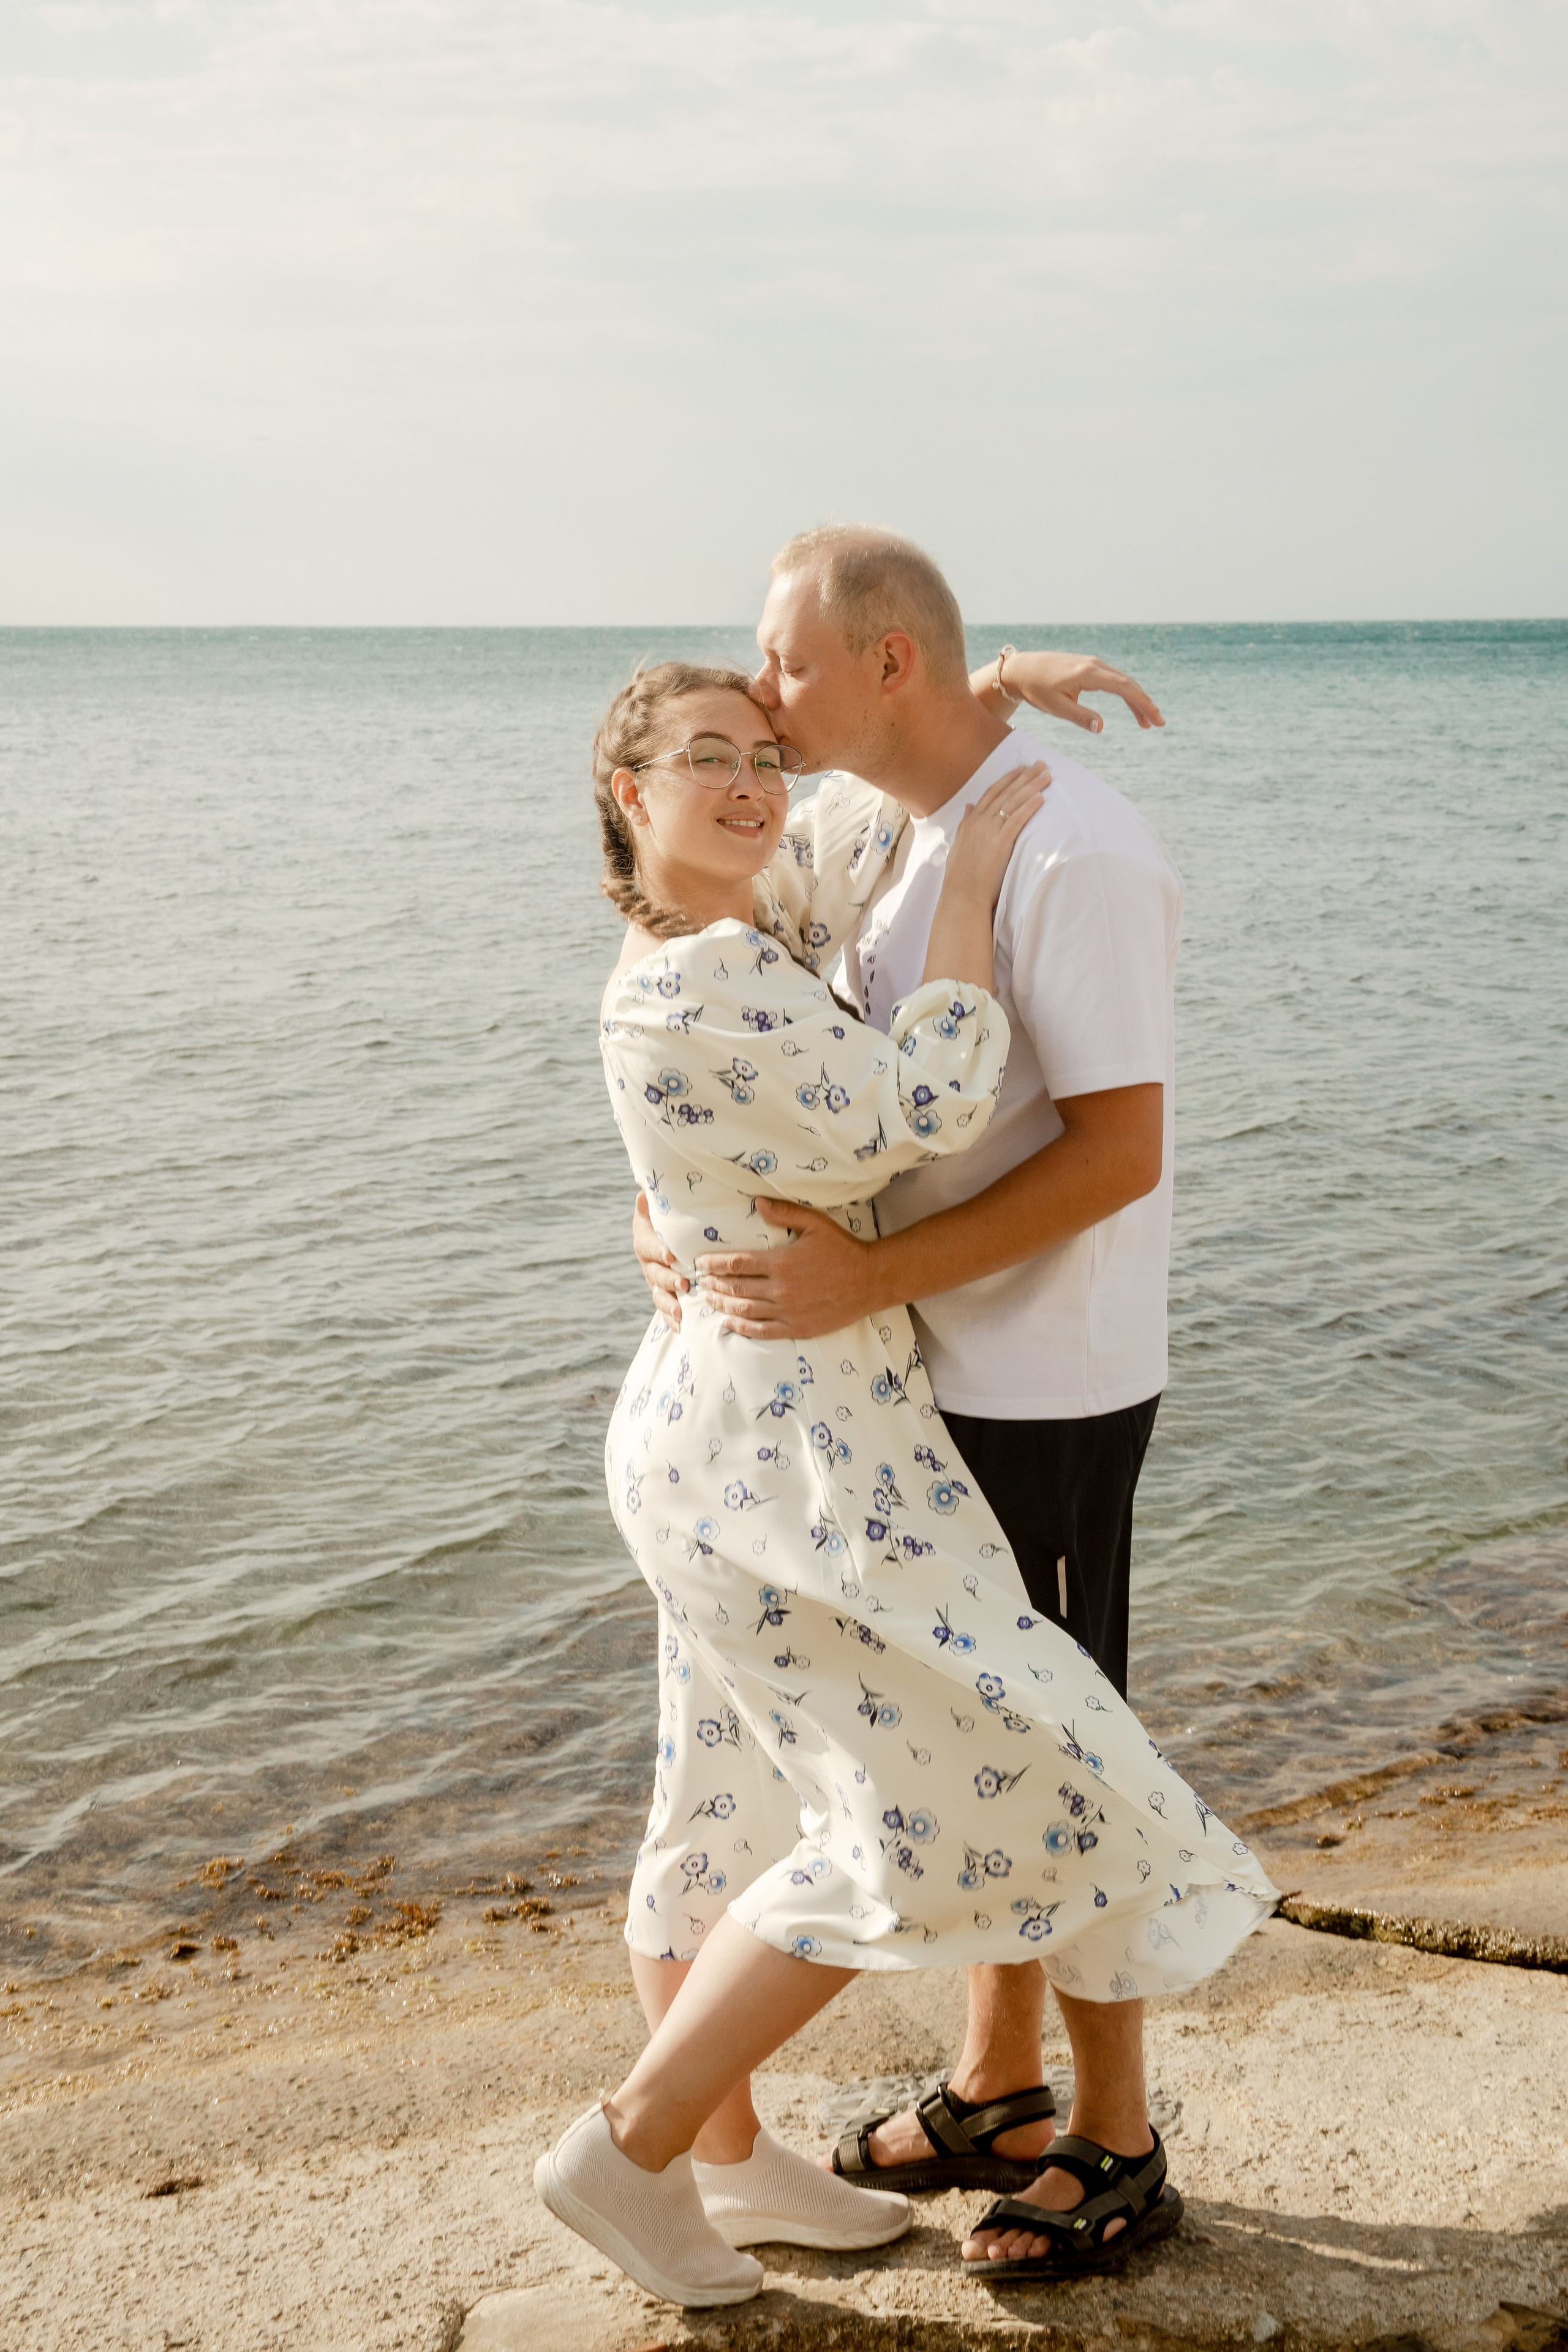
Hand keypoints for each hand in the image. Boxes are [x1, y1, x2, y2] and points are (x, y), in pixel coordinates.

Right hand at [632, 1190, 685, 1330]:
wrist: (665, 1237)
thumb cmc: (665, 1220)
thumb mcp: (657, 1209)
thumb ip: (651, 1202)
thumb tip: (643, 1193)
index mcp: (645, 1243)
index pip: (649, 1247)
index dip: (658, 1251)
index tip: (671, 1255)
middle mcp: (648, 1265)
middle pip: (655, 1274)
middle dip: (668, 1280)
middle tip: (683, 1283)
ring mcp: (655, 1283)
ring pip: (659, 1295)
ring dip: (669, 1304)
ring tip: (680, 1313)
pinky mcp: (664, 1295)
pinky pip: (665, 1310)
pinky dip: (671, 1320)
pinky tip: (682, 1329)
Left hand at [696, 1198, 887, 1340]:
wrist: (871, 1280)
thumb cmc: (843, 1249)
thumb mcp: (816, 1223)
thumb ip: (785, 1213)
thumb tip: (757, 1202)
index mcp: (781, 1262)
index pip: (736, 1264)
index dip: (714, 1264)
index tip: (700, 1263)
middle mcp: (780, 1289)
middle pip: (735, 1288)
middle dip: (713, 1285)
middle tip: (699, 1282)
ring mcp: (788, 1311)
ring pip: (744, 1310)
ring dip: (722, 1305)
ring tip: (708, 1300)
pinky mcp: (797, 1328)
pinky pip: (762, 1331)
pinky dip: (741, 1327)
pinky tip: (729, 1323)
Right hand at [941, 761, 1050, 909]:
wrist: (961, 897)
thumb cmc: (961, 878)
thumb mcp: (959, 846)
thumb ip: (965, 824)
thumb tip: (969, 806)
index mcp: (969, 823)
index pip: (991, 793)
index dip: (1008, 779)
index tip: (1021, 768)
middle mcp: (978, 822)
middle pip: (1005, 792)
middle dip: (1024, 776)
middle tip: (1040, 763)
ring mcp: (988, 831)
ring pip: (1013, 802)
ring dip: (1031, 786)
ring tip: (1047, 775)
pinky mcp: (1000, 843)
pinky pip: (1017, 819)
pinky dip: (1029, 806)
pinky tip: (1041, 797)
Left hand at [1000, 650, 1163, 733]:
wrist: (1021, 669)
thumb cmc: (1036, 689)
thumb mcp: (1056, 707)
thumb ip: (1080, 717)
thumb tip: (1101, 728)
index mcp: (1088, 673)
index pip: (1123, 687)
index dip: (1142, 703)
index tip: (1155, 717)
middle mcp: (1094, 664)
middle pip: (1128, 684)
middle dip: (1145, 703)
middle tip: (1158, 723)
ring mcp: (1092, 664)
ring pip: (1122, 682)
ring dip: (1137, 700)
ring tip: (1147, 721)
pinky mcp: (1089, 667)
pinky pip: (1113, 679)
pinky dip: (1125, 693)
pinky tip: (1132, 705)